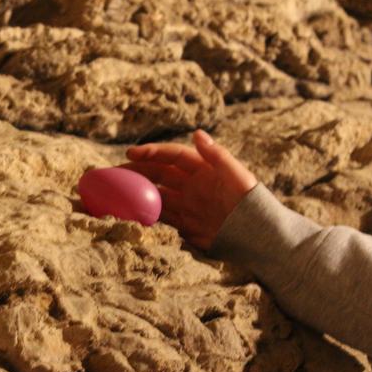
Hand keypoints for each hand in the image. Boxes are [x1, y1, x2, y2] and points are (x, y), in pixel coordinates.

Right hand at [123, 130, 257, 249]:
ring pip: (156, 195)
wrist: (258, 237)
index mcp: (202, 169)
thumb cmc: (251, 203)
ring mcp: (188, 205)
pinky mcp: (186, 225)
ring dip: (136, 192)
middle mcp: (191, 185)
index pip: (171, 156)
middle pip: (159, 174)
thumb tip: (197, 133)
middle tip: (112, 173)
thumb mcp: (237, 176)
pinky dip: (146, 213)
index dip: (151, 152)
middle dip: (136, 171)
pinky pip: (161, 217)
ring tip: (114, 192)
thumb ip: (217, 155)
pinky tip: (131, 213)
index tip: (130, 153)